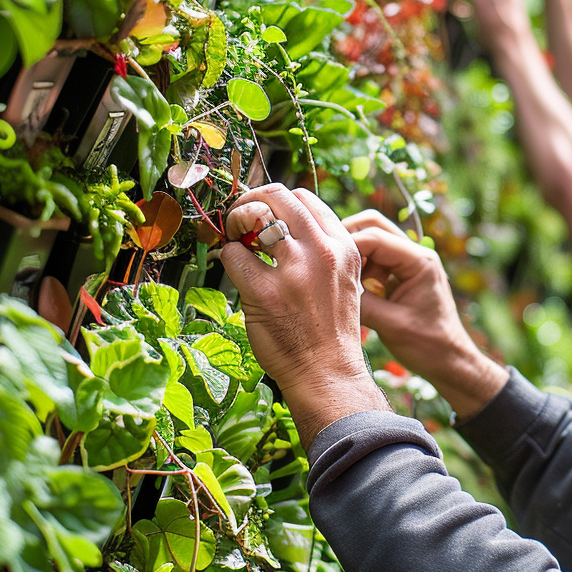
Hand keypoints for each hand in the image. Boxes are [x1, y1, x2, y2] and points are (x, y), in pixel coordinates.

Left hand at [221, 185, 387, 447]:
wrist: (328, 375)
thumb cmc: (330, 331)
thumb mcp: (342, 279)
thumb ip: (321, 250)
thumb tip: (281, 225)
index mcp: (344, 246)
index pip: (305, 198)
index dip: (277, 202)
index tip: (265, 216)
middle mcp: (322, 251)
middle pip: (278, 196)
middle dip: (253, 201)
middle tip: (241, 219)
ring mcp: (294, 271)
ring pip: (255, 214)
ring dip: (238, 221)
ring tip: (236, 239)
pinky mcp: (265, 292)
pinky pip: (233, 255)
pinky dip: (228, 257)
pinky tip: (236, 272)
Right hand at [343, 210, 507, 418]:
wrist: (451, 362)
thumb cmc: (429, 346)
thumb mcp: (390, 325)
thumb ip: (361, 302)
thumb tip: (328, 288)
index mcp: (419, 261)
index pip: (375, 237)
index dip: (346, 246)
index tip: (324, 262)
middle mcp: (416, 254)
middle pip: (374, 226)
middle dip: (348, 239)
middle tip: (327, 261)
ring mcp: (409, 263)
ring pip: (373, 240)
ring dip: (354, 255)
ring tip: (341, 279)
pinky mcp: (402, 275)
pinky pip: (376, 260)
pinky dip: (361, 269)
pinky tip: (352, 289)